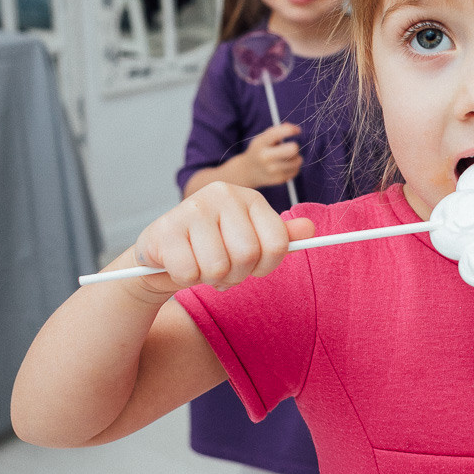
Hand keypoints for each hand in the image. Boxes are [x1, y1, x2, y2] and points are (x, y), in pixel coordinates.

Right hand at [131, 181, 313, 295]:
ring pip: (218, 267)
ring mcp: (192, 208)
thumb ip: (281, 237)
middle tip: (223, 269)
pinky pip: (189, 273)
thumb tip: (310, 229)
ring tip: (202, 265)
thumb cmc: (214, 247)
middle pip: (248, 256)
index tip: (253, 266)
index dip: (266, 266)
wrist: (164, 252)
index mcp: (250, 198)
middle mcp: (223, 194)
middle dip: (237, 275)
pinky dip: (186, 278)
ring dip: (210, 278)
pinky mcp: (165, 229)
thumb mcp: (251, 239)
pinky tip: (181, 264)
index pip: (278, 244)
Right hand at [239, 122, 303, 187]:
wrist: (248, 172)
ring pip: (297, 161)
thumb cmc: (260, 150)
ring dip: (296, 158)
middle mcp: (265, 157)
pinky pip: (296, 170)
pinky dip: (294, 167)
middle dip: (295, 146)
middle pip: (293, 149)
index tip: (298, 131)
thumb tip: (297, 129)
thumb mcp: (263, 139)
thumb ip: (278, 131)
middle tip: (291, 148)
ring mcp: (272, 170)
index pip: (278, 133)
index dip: (292, 130)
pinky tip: (285, 166)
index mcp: (260, 143)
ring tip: (288, 157)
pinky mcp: (279, 179)